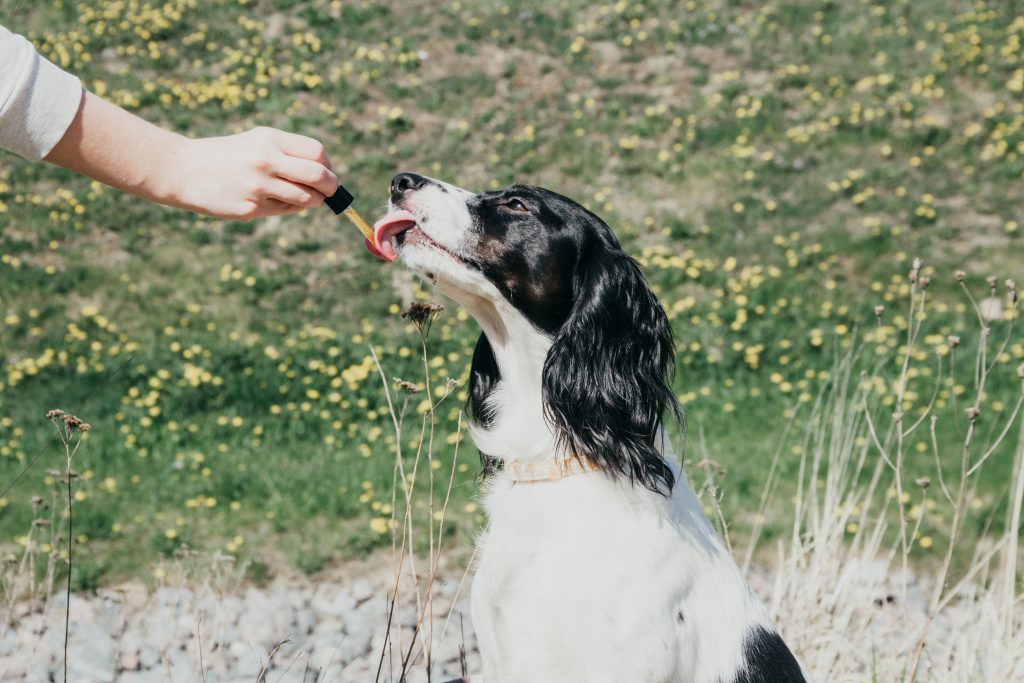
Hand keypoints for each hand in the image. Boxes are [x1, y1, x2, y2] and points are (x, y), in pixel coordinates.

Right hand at [45, 92, 338, 220]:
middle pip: (319, 177)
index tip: (328, 174)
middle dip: (331, 188)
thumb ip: (289, 154)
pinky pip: (283, 211)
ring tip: (297, 196)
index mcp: (269, 140)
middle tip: (330, 193)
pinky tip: (269, 200)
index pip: (317, 153)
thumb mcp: (257, 142)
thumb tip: (327, 176)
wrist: (184, 170)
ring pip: (305, 199)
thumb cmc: (228, 156)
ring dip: (311, 201)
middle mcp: (266, 161)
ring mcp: (258, 187)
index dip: (328, 166)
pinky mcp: (250, 209)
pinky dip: (285, 207)